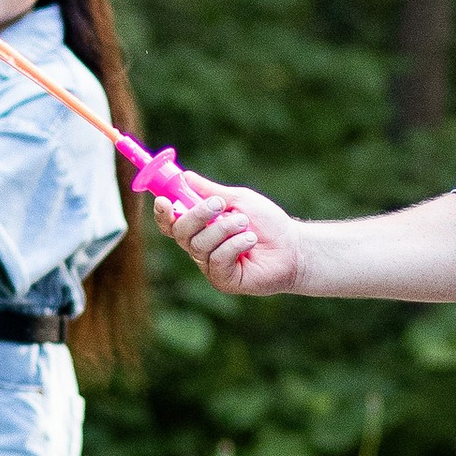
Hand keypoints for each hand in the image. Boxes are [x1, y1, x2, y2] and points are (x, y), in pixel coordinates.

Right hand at [160, 177, 299, 296]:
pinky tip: (251, 241)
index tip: (164, 200)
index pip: (171, 223)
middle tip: (220, 204)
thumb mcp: (238, 199)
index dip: (162, 214)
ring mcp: (211, 266)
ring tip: (245, 223)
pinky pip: (217, 259)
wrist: (293, 246)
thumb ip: (210, 191)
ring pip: (199, 245)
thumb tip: (185, 176)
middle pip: (180, 233)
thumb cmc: (268, 223)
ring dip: (224, 229)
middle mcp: (201, 248)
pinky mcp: (223, 280)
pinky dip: (235, 245)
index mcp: (200, 228)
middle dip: (197, 215)